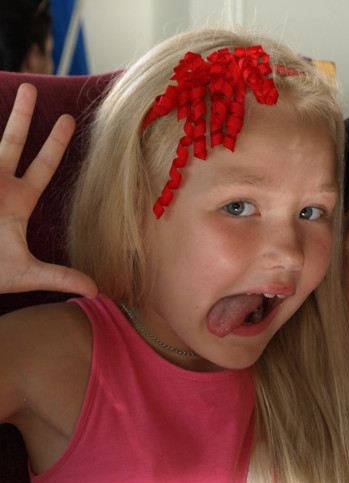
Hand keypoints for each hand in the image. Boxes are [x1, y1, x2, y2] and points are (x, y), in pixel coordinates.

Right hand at [0, 83, 96, 298]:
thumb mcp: (27, 273)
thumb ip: (60, 276)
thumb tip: (97, 290)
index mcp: (17, 199)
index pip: (43, 165)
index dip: (55, 143)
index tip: (68, 119)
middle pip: (11, 142)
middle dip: (22, 114)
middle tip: (31, 85)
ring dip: (3, 120)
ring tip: (18, 86)